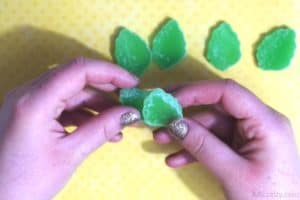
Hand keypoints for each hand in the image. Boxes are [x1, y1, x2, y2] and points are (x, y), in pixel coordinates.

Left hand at [0, 58, 139, 199]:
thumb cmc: (26, 183)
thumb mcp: (70, 154)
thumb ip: (103, 129)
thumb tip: (131, 113)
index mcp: (35, 101)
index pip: (79, 70)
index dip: (110, 72)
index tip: (133, 83)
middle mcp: (29, 93)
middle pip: (76, 79)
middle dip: (106, 89)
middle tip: (130, 101)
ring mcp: (29, 103)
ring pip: (71, 94)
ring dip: (98, 105)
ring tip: (120, 123)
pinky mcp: (32, 115)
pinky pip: (63, 107)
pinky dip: (84, 115)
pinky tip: (102, 130)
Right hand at [153, 80, 299, 199]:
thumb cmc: (266, 199)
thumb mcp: (233, 173)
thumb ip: (202, 145)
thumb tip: (173, 123)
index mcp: (265, 121)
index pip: (227, 92)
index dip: (196, 91)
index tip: (169, 99)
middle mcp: (257, 122)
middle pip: (216, 107)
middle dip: (185, 111)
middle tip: (159, 111)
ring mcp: (248, 136)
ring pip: (211, 126)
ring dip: (185, 133)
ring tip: (159, 139)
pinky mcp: (240, 149)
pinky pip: (214, 142)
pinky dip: (194, 149)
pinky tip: (175, 159)